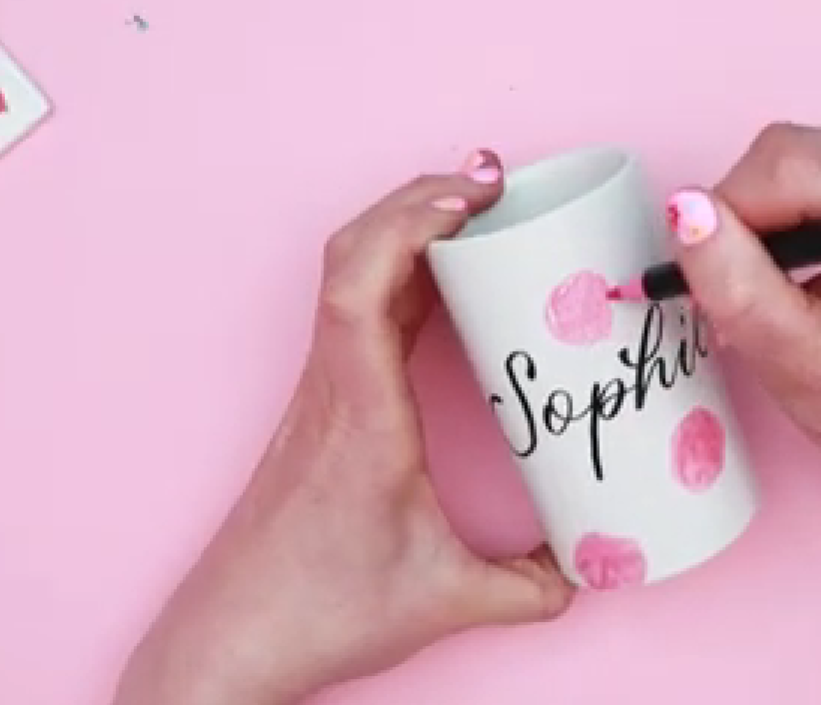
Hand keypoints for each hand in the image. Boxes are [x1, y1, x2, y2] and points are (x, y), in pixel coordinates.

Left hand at [115, 150, 574, 704]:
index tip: (475, 194)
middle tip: (495, 181)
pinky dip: (401, 272)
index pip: (362, 282)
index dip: (412, 220)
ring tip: (478, 207)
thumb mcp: (444, 600)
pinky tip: (446, 276)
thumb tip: (591, 564)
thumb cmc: (315, 611)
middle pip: (354, 251)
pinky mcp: (325, 405)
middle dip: (421, 197)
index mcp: (360, 411)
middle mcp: (333, 384)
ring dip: (407, 225)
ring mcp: (323, 390)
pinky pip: (359, 309)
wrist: (228, 640)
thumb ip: (529, 585)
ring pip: (350, 272)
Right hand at [663, 124, 820, 523]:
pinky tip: (810, 267)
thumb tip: (683, 210)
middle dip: (750, 219)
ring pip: (801, 156)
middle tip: (749, 296)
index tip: (715, 283)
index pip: (796, 167)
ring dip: (769, 218)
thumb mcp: (805, 369)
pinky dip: (794, 215)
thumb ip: (742, 289)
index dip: (732, 215)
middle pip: (797, 152)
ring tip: (782, 288)